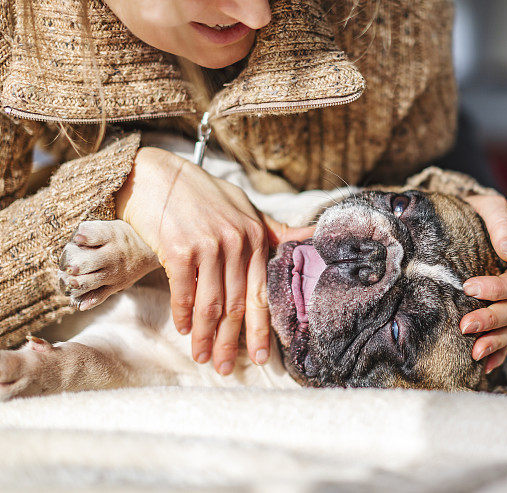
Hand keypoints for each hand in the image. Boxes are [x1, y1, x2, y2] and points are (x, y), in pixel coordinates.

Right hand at [115, 147, 313, 374]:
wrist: (155, 174)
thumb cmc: (202, 194)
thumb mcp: (244, 208)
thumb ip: (274, 230)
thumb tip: (314, 234)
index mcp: (255, 238)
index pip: (262, 292)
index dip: (261, 329)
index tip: (261, 358)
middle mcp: (236, 243)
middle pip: (237, 304)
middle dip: (231, 341)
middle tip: (225, 368)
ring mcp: (208, 245)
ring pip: (211, 303)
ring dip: (205, 335)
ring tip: (202, 357)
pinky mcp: (178, 248)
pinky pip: (184, 291)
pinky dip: (184, 314)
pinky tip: (185, 329)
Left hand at [460, 195, 506, 372]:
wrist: (473, 222)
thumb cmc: (480, 212)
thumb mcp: (489, 207)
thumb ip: (501, 224)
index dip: (497, 288)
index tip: (469, 288)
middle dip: (492, 319)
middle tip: (464, 325)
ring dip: (496, 341)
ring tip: (474, 352)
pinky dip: (499, 352)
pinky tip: (485, 365)